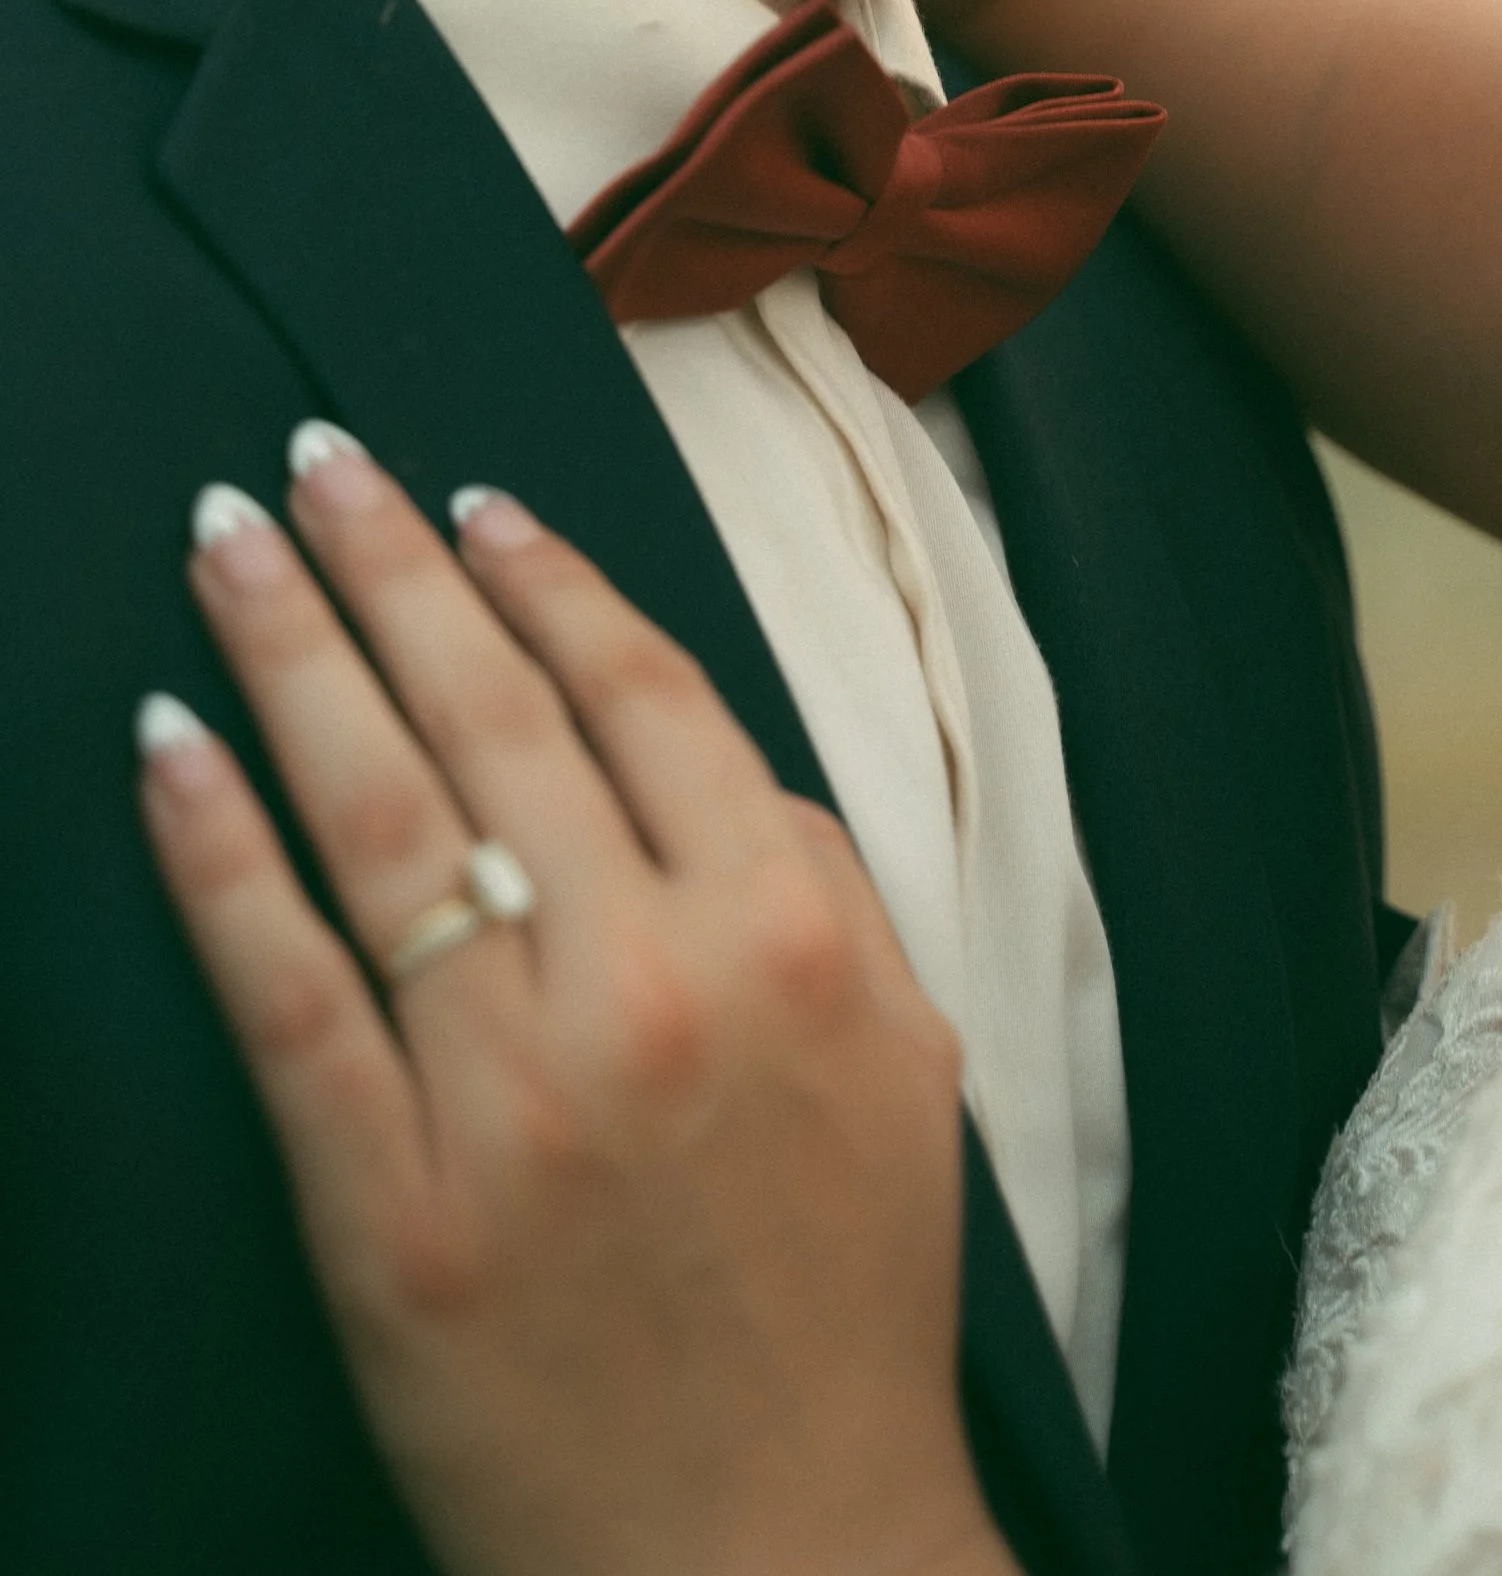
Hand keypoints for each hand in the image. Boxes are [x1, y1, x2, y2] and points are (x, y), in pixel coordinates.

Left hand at [138, 437, 1011, 1575]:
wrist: (774, 1550)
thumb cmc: (845, 1296)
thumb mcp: (905, 1055)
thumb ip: (815, 881)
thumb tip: (695, 751)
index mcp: (786, 932)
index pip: (642, 694)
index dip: (545, 580)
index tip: (473, 501)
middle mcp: (650, 985)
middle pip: (493, 721)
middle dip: (392, 567)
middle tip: (312, 462)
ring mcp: (512, 1095)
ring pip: (380, 820)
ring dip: (291, 654)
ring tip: (228, 542)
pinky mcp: (394, 1207)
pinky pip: (288, 992)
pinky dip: (219, 853)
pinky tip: (168, 744)